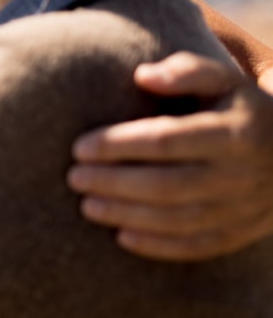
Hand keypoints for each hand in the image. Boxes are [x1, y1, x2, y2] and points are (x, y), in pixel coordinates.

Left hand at [68, 51, 272, 260]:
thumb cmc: (241, 109)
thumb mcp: (225, 79)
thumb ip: (186, 71)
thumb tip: (142, 75)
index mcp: (234, 133)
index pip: (166, 140)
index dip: (119, 145)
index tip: (79, 146)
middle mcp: (240, 174)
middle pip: (167, 184)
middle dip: (114, 183)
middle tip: (73, 177)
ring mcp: (243, 208)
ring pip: (178, 219)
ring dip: (127, 215)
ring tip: (86, 205)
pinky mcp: (241, 232)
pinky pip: (197, 246)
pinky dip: (158, 245)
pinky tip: (122, 236)